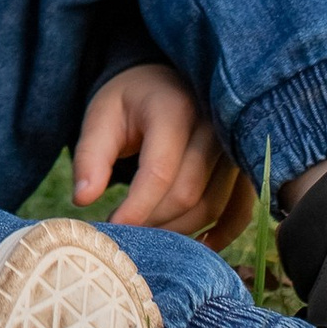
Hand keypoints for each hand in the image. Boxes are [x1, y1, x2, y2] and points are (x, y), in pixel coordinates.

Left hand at [72, 62, 256, 248]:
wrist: (169, 81)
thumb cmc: (131, 101)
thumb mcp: (102, 116)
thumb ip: (90, 156)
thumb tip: (83, 200)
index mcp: (174, 109)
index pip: (159, 170)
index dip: (136, 206)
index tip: (112, 227)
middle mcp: (214, 127)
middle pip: (186, 193)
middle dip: (152, 221)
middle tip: (126, 233)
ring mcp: (234, 147)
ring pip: (211, 206)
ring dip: (178, 231)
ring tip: (148, 235)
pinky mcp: (244, 166)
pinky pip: (240, 209)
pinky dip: (223, 233)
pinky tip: (198, 246)